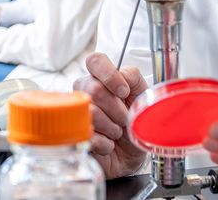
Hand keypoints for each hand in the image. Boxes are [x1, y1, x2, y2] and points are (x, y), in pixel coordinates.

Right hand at [73, 53, 148, 178]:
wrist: (132, 155)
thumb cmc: (134, 124)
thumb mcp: (142, 98)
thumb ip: (134, 78)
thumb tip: (122, 74)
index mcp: (99, 79)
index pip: (95, 61)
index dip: (109, 74)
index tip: (124, 91)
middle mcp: (84, 93)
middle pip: (95, 89)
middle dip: (117, 108)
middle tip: (124, 119)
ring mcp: (76, 113)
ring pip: (92, 112)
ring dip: (112, 127)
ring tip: (117, 133)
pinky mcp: (74, 136)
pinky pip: (89, 135)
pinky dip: (106, 144)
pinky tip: (108, 145)